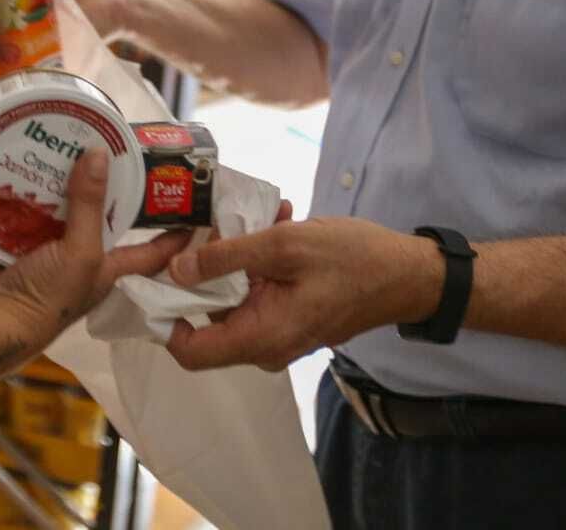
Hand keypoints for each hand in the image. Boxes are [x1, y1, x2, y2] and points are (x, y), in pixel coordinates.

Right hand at [0, 150, 189, 347]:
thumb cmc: (48, 297)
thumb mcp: (81, 252)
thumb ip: (91, 206)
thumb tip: (101, 153)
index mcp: (107, 267)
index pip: (153, 249)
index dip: (175, 231)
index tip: (194, 202)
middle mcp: (79, 257)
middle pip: (98, 216)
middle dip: (102, 184)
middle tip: (112, 144)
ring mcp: (44, 249)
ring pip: (57, 207)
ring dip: (57, 180)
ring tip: (64, 140)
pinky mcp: (12, 241)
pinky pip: (20, 208)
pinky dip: (21, 188)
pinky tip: (22, 158)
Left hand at [165, 218, 441, 372]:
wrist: (408, 274)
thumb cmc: (353, 260)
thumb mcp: (285, 246)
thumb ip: (227, 257)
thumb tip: (175, 270)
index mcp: (261, 337)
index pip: (188, 350)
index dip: (163, 315)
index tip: (157, 272)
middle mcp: (264, 344)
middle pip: (206, 317)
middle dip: (201, 269)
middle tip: (209, 224)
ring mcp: (277, 330)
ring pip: (232, 297)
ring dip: (234, 256)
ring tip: (254, 215)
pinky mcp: (288, 314)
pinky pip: (257, 290)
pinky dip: (258, 259)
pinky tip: (276, 220)